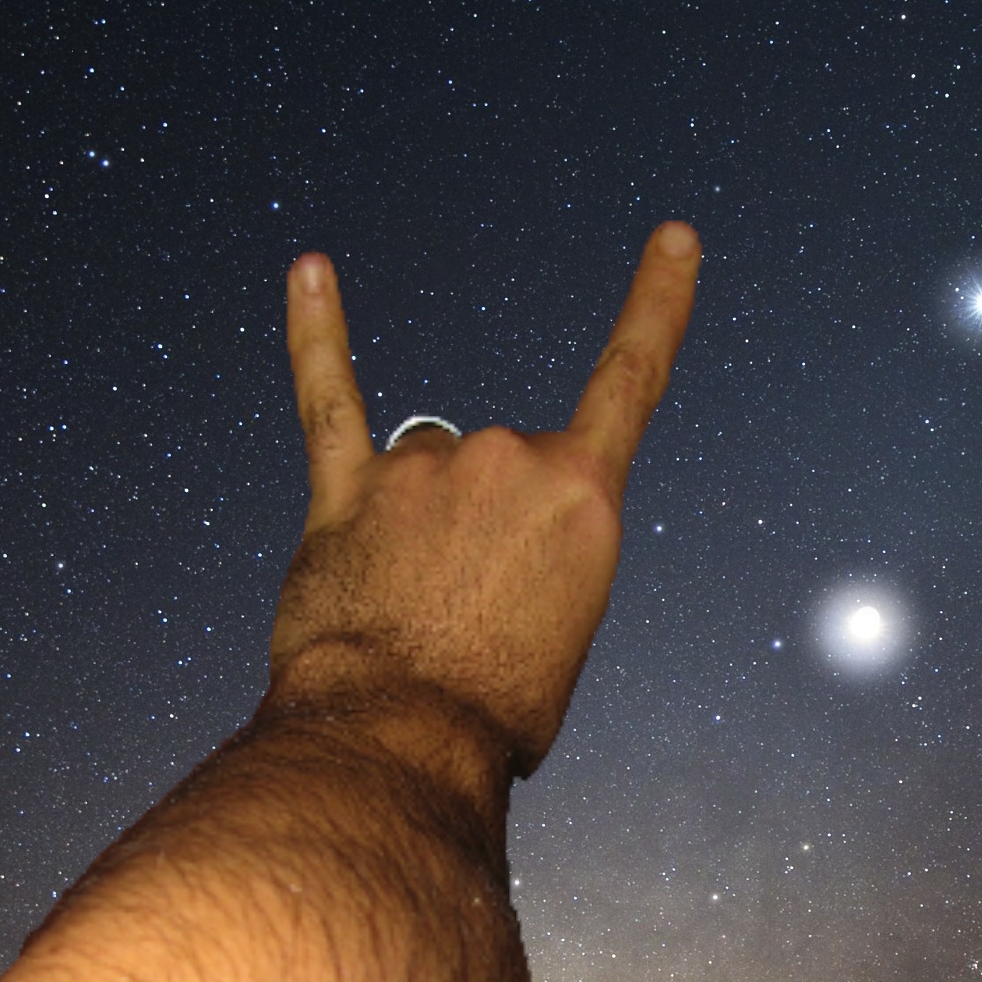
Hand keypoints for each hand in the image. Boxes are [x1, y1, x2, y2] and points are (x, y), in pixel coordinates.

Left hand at [263, 223, 696, 775]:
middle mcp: (507, 458)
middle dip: (477, 536)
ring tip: (402, 614)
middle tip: (463, 623)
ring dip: (411, 530)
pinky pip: (327, 397)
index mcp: (584, 492)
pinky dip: (315, 332)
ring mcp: (422, 470)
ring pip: (421, 473)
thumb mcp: (561, 628)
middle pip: (497, 466)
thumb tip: (459, 548)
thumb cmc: (493, 709)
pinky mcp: (344, 491)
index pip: (631, 377)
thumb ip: (528, 557)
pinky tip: (310, 272)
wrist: (403, 742)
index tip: (671, 240)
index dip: (657, 305)